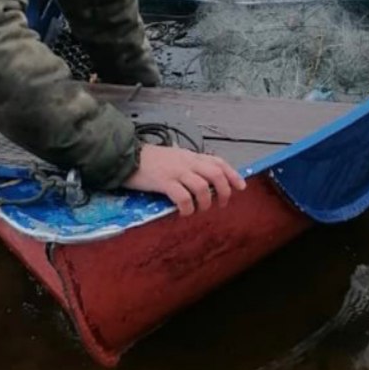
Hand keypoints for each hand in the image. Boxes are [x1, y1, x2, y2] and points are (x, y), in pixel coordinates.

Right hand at [121, 144, 246, 215]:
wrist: (127, 157)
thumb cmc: (149, 160)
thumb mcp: (173, 157)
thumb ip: (187, 166)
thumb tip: (201, 179)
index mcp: (190, 156)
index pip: (218, 161)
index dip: (233, 174)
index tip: (241, 186)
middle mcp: (187, 162)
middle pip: (216, 174)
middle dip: (224, 191)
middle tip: (221, 204)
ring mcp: (176, 171)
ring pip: (202, 187)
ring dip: (205, 202)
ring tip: (200, 210)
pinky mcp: (164, 182)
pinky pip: (183, 197)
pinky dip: (188, 208)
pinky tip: (185, 213)